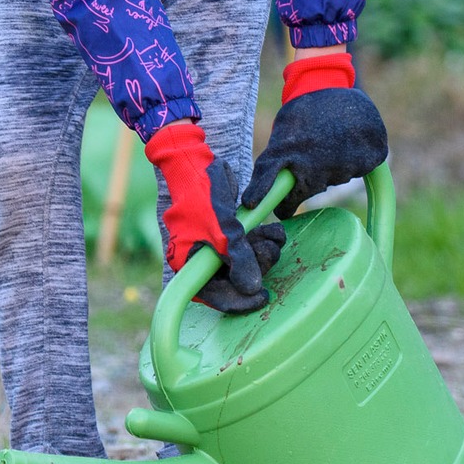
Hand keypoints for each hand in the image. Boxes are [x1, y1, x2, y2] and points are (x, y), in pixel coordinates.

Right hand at [144, 121, 277, 313]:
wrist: (195, 162)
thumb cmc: (200, 196)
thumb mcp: (222, 229)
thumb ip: (239, 258)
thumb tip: (252, 288)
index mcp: (190, 264)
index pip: (214, 295)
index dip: (239, 301)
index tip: (264, 297)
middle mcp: (202, 259)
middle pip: (234, 279)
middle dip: (257, 266)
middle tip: (270, 251)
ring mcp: (215, 245)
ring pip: (245, 262)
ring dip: (264, 251)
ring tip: (274, 235)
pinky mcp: (228, 232)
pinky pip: (248, 245)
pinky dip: (262, 239)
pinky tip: (272, 230)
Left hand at [242, 51, 388, 215]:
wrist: (328, 84)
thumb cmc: (300, 113)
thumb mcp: (281, 138)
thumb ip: (274, 168)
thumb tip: (256, 202)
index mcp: (292, 159)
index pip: (288, 200)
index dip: (287, 207)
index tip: (285, 212)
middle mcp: (320, 164)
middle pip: (314, 189)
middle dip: (310, 179)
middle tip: (311, 156)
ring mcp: (347, 161)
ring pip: (339, 177)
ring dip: (333, 165)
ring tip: (329, 141)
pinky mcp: (371, 155)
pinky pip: (361, 167)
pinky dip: (355, 158)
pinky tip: (346, 140)